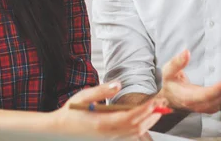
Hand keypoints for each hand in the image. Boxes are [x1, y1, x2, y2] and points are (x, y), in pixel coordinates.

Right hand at [50, 82, 164, 136]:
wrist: (58, 130)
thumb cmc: (70, 111)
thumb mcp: (84, 96)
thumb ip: (102, 90)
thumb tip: (119, 84)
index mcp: (102, 123)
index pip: (130, 118)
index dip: (145, 110)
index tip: (155, 101)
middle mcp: (108, 134)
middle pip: (136, 127)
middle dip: (151, 115)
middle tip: (162, 103)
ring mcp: (109, 139)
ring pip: (134, 134)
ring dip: (148, 122)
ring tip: (158, 110)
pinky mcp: (108, 139)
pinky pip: (128, 137)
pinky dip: (139, 129)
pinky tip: (145, 120)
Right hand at [158, 49, 220, 112]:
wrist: (166, 97)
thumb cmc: (169, 84)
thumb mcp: (168, 71)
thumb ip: (177, 62)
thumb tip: (186, 52)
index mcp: (186, 96)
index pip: (205, 95)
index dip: (217, 89)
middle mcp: (195, 104)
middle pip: (215, 102)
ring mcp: (201, 108)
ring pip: (218, 106)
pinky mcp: (205, 107)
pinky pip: (218, 106)